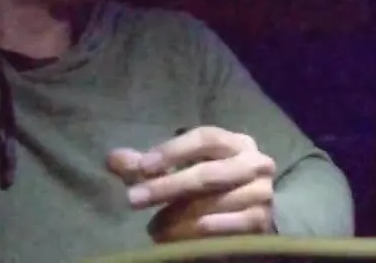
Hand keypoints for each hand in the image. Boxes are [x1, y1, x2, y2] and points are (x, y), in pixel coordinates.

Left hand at [107, 127, 277, 241]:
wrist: (242, 220)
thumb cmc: (205, 190)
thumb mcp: (175, 173)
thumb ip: (145, 167)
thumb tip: (112, 158)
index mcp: (236, 143)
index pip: (205, 138)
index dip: (172, 151)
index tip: (141, 167)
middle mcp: (256, 162)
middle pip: (209, 172)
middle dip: (168, 186)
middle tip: (133, 199)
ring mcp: (262, 192)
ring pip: (215, 202)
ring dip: (178, 216)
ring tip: (153, 227)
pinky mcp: (262, 220)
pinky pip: (228, 226)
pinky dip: (200, 231)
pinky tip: (175, 237)